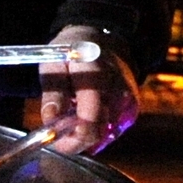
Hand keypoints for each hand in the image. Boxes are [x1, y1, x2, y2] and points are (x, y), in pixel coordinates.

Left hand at [32, 25, 136, 154]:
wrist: (105, 41)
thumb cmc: (73, 52)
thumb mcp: (53, 64)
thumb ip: (53, 93)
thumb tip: (50, 120)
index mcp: (95, 74)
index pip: (89, 117)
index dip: (71, 137)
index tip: (54, 141)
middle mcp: (117, 89)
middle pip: (98, 131)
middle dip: (76, 141)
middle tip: (58, 138)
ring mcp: (128, 99)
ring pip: (105, 134)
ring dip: (86, 135)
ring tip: (71, 121)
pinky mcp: (132, 107)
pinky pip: (113, 129)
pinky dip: (97, 129)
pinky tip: (86, 116)